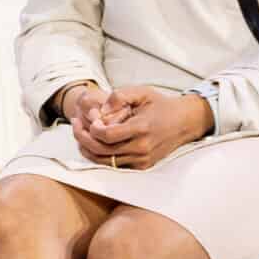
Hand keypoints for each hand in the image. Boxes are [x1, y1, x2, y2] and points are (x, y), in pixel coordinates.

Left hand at [75, 85, 213, 169]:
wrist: (184, 122)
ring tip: (79, 134)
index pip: (107, 135)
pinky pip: (115, 166)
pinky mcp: (142, 166)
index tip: (87, 119)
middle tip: (74, 125)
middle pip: (102, 150)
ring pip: (105, 161)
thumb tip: (101, 110)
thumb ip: (119, 96)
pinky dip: (100, 157)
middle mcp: (142, 148)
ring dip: (87, 149)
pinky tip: (93, 143)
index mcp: (141, 129)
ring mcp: (143, 160)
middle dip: (82, 138)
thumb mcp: (142, 92)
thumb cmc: (161, 105)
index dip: (91, 129)